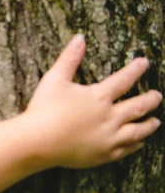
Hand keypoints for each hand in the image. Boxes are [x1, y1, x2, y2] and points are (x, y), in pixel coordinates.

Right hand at [26, 34, 161, 168]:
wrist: (38, 141)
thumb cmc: (44, 108)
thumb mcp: (54, 79)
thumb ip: (69, 58)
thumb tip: (80, 37)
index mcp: (99, 97)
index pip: (124, 80)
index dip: (136, 69)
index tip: (145, 63)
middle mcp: (109, 117)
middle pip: (137, 107)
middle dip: (150, 100)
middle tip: (157, 95)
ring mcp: (108, 138)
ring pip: (137, 131)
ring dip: (148, 125)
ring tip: (155, 122)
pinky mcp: (102, 155)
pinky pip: (125, 150)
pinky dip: (134, 145)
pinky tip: (138, 143)